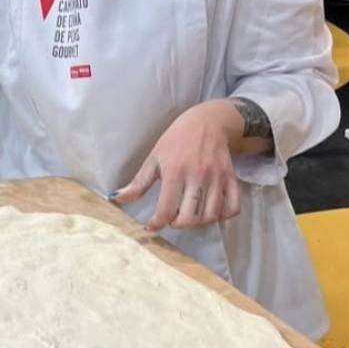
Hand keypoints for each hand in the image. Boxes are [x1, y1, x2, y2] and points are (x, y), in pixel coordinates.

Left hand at [113, 103, 242, 233]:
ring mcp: (217, 178)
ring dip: (198, 222)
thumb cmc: (176, 140)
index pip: (166, 209)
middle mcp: (198, 175)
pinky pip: (232, 208)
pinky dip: (222, 216)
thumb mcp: (154, 158)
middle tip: (172, 217)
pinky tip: (209, 211)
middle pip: (190, 218)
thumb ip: (138, 183)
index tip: (152, 225)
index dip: (157, 223)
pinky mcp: (231, 178)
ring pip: (211, 216)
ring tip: (189, 215)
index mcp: (175, 171)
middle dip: (177, 224)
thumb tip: (116, 198)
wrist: (208, 122)